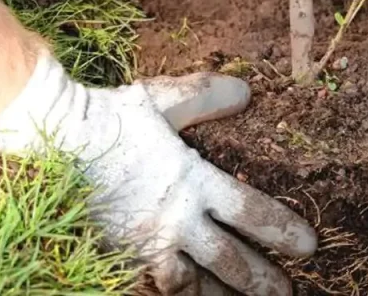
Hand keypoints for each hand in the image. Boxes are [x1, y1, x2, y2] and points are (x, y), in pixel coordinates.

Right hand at [0, 51, 316, 295]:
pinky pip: (155, 283)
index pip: (249, 212)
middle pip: (229, 260)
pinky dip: (176, 293)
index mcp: (191, 179)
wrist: (61, 138)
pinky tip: (185, 295)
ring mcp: (147, 241)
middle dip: (261, 278)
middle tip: (287, 292)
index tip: (306, 246)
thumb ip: (206, 95)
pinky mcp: (121, 252)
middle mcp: (174, 218)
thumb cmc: (115, 117)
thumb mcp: (164, 99)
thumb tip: (246, 92)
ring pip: (193, 283)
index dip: (281, 230)